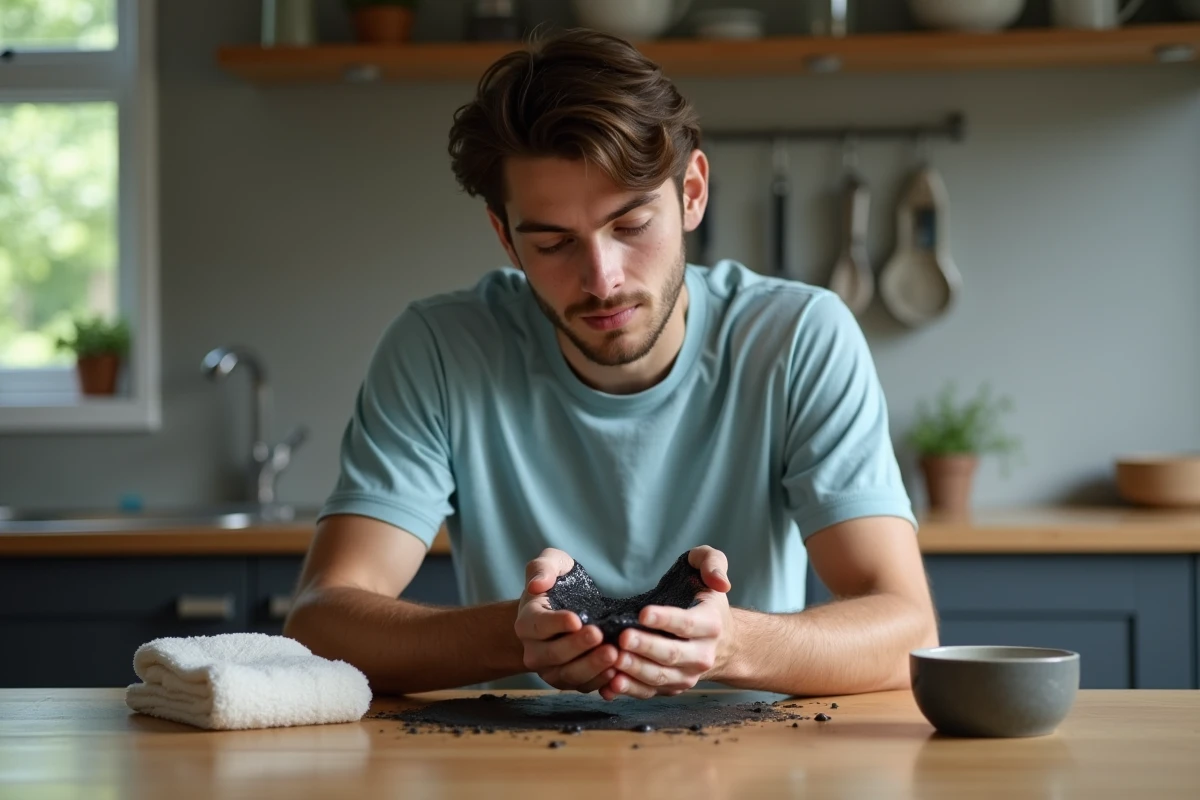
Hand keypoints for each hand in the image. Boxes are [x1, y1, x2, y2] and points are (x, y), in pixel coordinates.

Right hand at [514, 548, 619, 692]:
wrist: (560, 614)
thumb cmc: (557, 586)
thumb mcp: (551, 565)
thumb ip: (542, 568)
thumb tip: (537, 584)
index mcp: (527, 622)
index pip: (538, 625)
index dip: (556, 623)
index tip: (577, 619)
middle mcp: (534, 650)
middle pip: (553, 654)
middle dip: (578, 647)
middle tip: (600, 636)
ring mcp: (550, 669)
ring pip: (568, 674)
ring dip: (591, 667)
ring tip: (614, 655)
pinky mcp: (568, 681)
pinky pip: (582, 686)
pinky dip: (600, 682)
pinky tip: (617, 672)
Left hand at [600, 546, 735, 700]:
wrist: (724, 642)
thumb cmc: (707, 600)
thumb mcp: (711, 570)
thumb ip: (713, 563)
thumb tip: (720, 582)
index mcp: (711, 624)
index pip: (688, 623)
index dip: (665, 619)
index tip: (643, 613)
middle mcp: (702, 654)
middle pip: (671, 654)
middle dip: (645, 647)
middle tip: (623, 638)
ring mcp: (687, 675)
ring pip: (659, 676)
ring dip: (634, 670)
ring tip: (613, 660)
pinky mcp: (672, 687)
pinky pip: (649, 692)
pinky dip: (629, 690)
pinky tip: (610, 684)